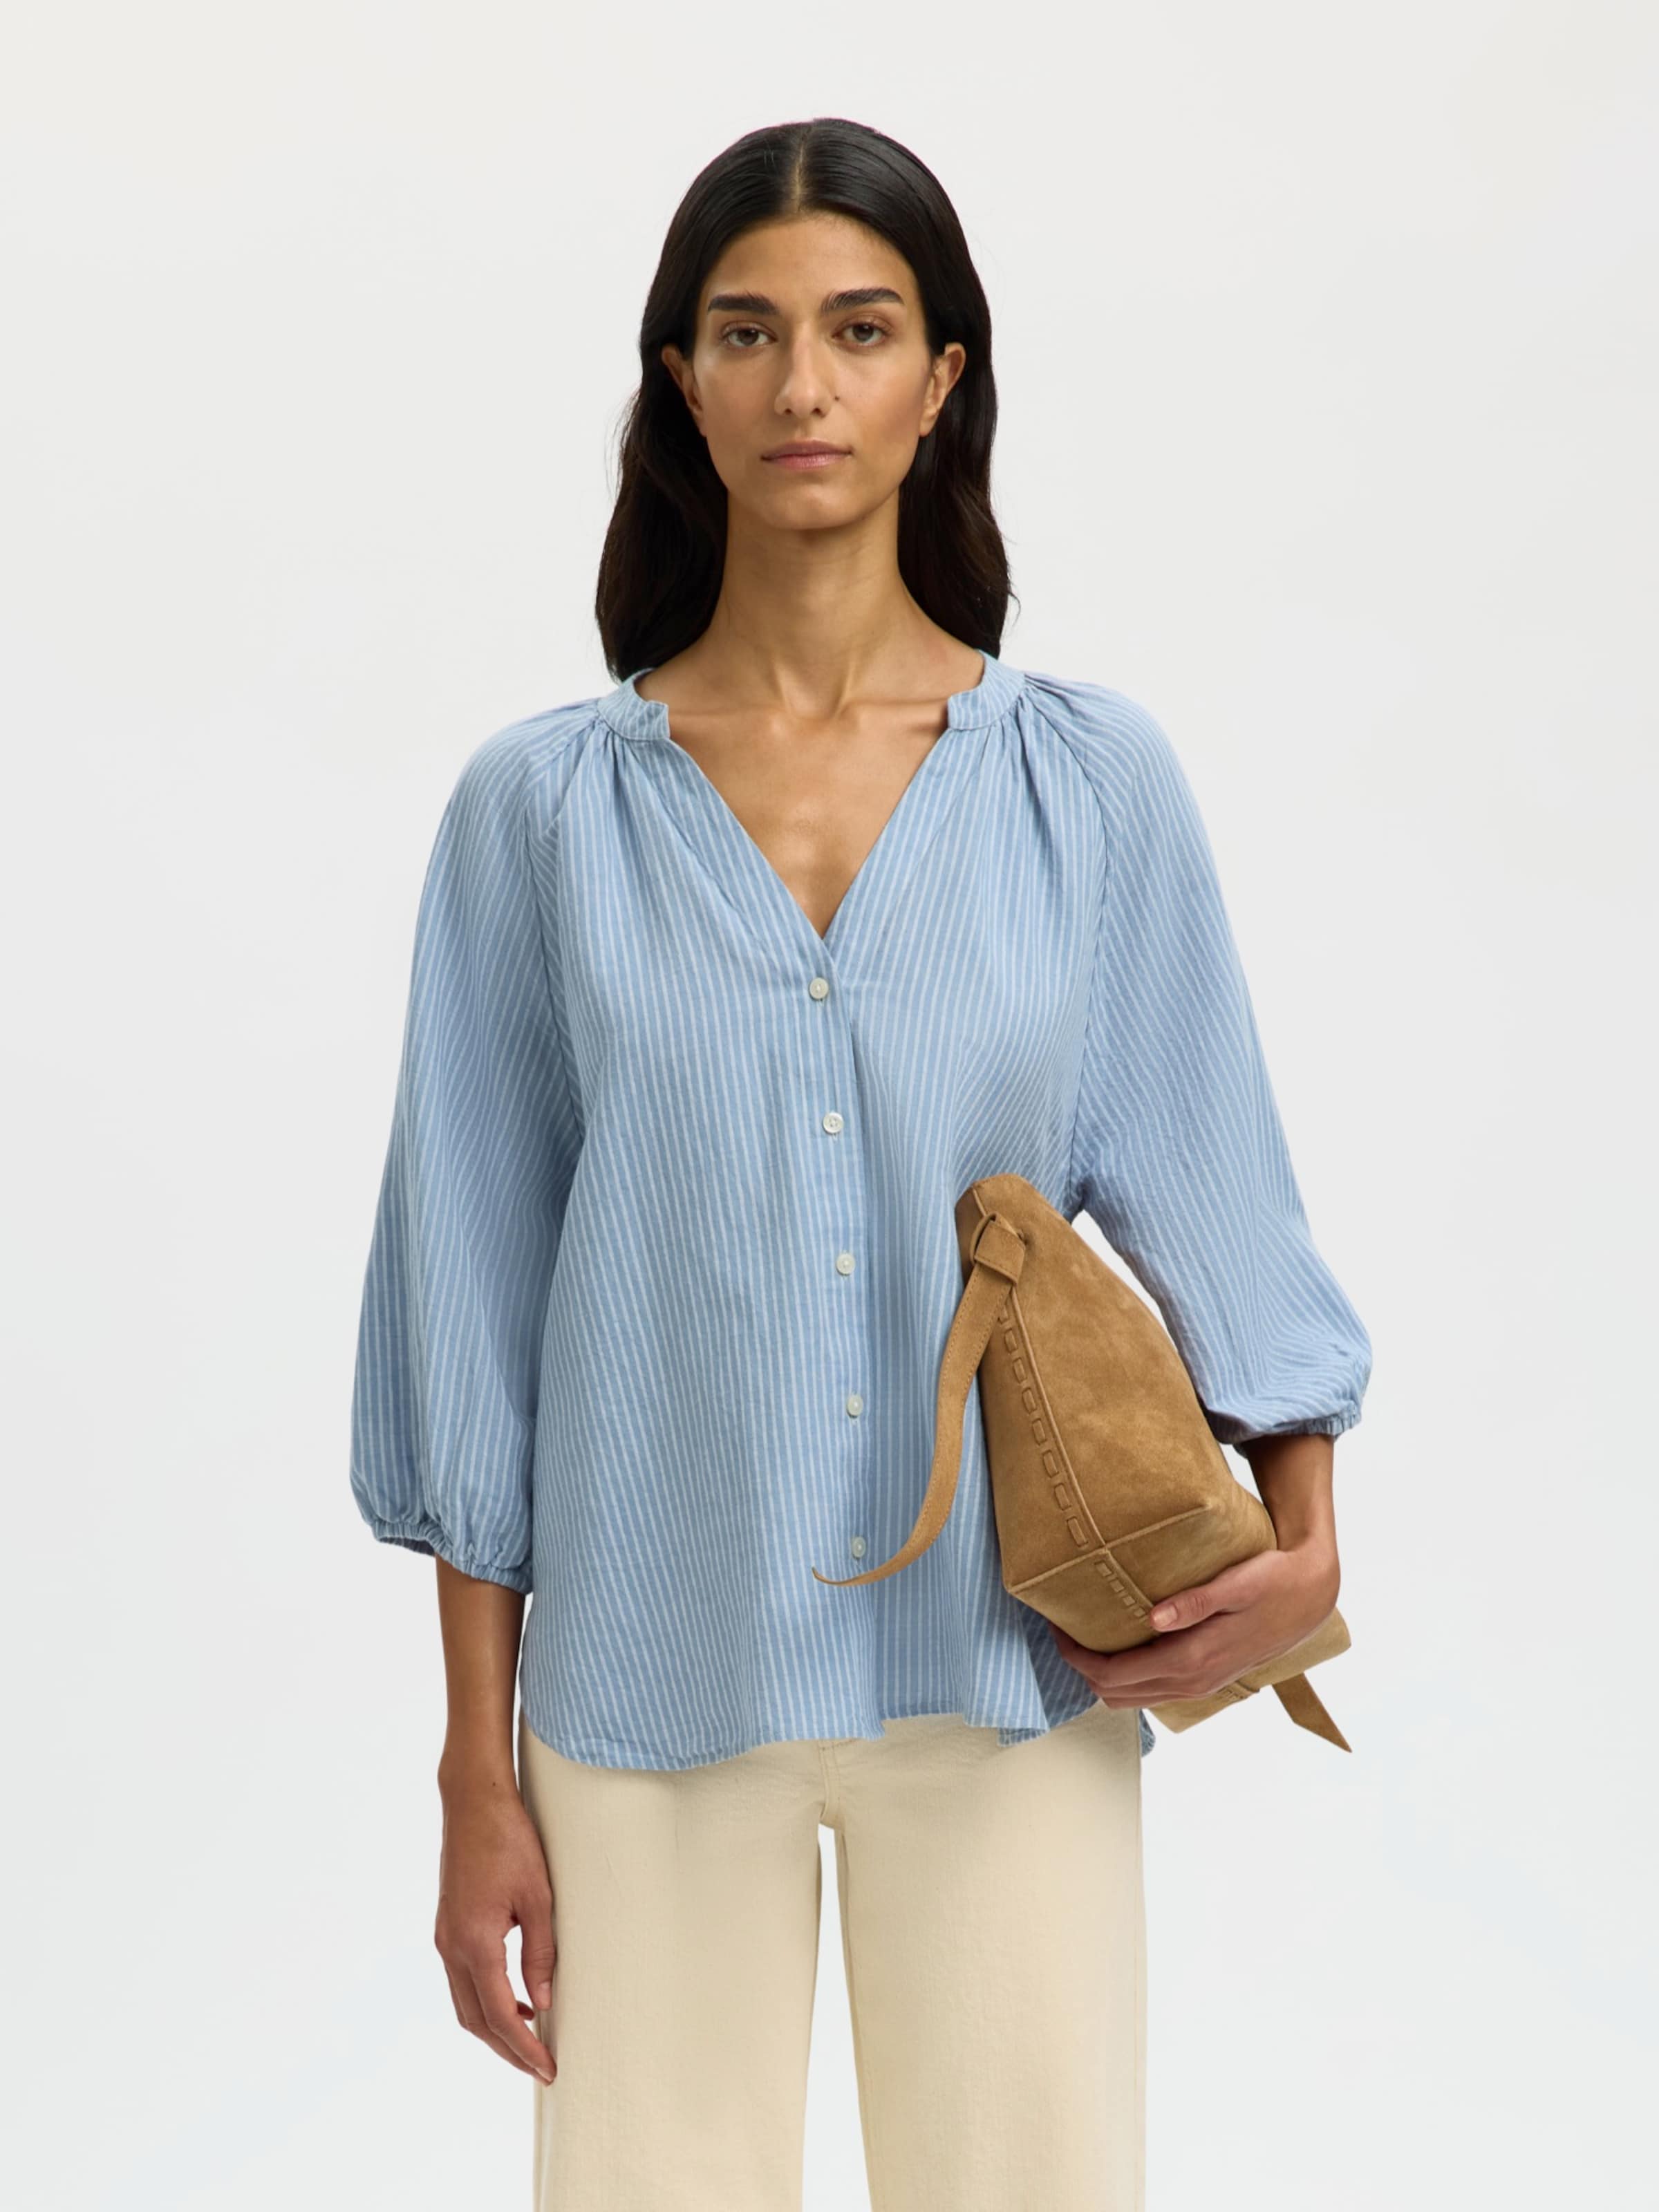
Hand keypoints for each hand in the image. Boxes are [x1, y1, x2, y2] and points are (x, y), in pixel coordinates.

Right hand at [433, 1774, 558, 2084]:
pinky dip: (484, 2001)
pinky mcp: (447, 1926)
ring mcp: (445, 1937)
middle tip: (541, 2066)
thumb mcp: (538, 1896)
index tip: (548, 2067)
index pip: (498, 2014)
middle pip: (475, 2020)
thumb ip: (540, 1953)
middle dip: (507, 2049)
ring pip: (464, 2003)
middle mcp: (452, 1946)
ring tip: (530, 2040)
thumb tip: (542, 2004)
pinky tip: (513, 1998)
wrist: (474, 1801)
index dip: (524, 2048)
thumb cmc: (510, 1840)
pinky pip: (461, 1981)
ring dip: (494, 2028)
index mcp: (475, 1942)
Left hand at [1050, 1540, 1340, 1706]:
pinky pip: (1152, 1691)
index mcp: (1191, 1659)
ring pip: (1131, 1698)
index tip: (1057, 1626)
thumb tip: (1153, 1618)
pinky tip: (1121, 1645)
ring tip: (1085, 1635)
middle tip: (1062, 1628)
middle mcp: (1191, 1681)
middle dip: (1081, 1666)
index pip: (1113, 1674)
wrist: (1310, 1597)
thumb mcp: (1236, 1583)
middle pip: (1114, 1693)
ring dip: (1102, 1674)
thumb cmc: (1273, 1581)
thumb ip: (1195, 1602)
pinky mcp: (1205, 1679)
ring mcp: (1199, 1685)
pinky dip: (1126, 1677)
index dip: (1076, 1656)